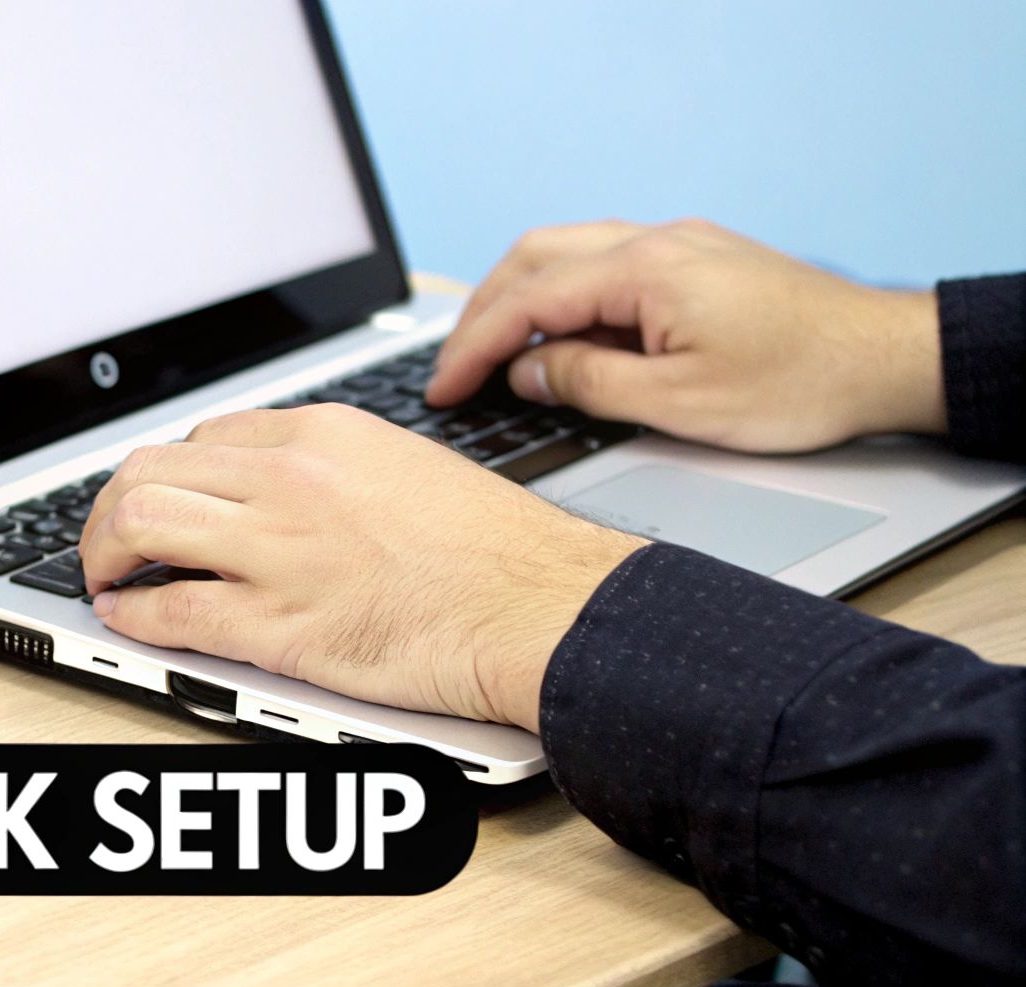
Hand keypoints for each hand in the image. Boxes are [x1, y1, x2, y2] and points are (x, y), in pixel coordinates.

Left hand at [76, 405, 647, 732]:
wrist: (543, 607)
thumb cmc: (495, 549)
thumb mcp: (406, 466)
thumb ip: (331, 468)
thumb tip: (275, 487)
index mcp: (321, 433)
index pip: (205, 438)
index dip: (171, 475)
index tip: (163, 501)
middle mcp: (288, 480)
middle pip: (150, 469)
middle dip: (111, 508)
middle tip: (110, 540)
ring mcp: (280, 551)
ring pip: (141, 524)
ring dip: (103, 552)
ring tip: (105, 576)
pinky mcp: (282, 625)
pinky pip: (174, 610)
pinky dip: (134, 616)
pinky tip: (127, 618)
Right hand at [425, 219, 945, 452]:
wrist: (886, 360)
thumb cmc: (801, 383)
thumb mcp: (679, 403)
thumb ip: (589, 383)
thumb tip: (528, 373)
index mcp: (645, 271)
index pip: (527, 300)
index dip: (473, 348)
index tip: (442, 388)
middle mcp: (655, 242)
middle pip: (533, 258)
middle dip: (481, 314)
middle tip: (453, 369)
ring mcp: (677, 245)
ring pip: (565, 253)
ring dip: (517, 299)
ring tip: (493, 355)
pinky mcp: (695, 261)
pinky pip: (603, 264)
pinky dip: (560, 296)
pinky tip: (558, 338)